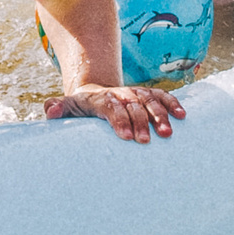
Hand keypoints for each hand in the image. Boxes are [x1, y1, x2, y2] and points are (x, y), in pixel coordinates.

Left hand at [44, 86, 184, 143]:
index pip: (110, 106)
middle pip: (132, 105)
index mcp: (99, 98)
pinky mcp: (147, 95)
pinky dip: (172, 103)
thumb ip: (56, 108)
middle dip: (140, 122)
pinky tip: (182, 116)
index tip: (126, 136)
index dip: (118, 119)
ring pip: (149, 100)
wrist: (93, 94)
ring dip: (160, 115)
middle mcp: (119, 94)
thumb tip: (51, 110)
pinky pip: (162, 96)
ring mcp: (134, 93)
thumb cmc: (79, 109)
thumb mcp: (65, 107)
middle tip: (145, 141)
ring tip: (168, 134)